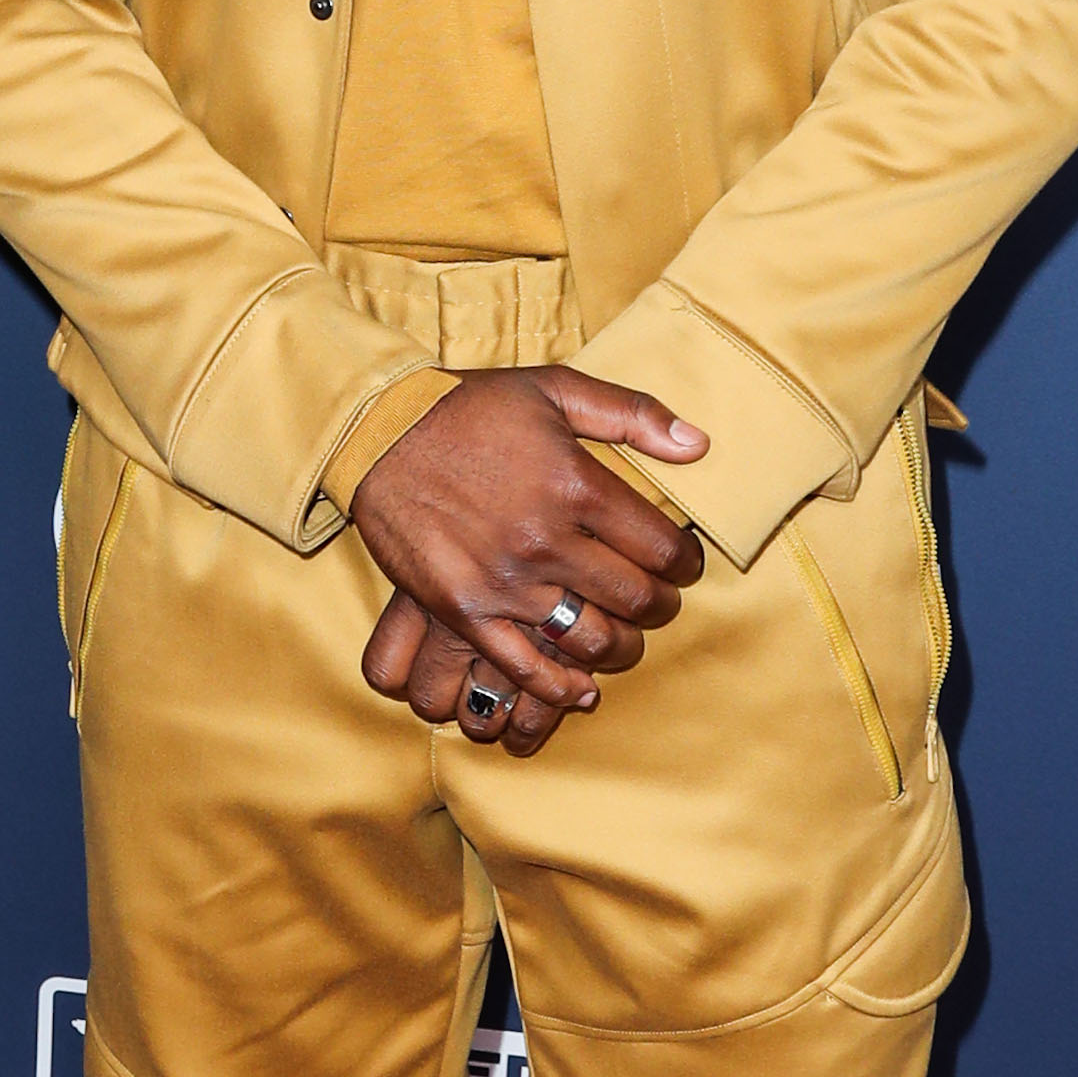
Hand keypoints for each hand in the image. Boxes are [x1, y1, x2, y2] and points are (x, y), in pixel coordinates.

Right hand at [351, 367, 708, 757]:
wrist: (379, 432)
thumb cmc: (469, 407)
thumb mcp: (554, 388)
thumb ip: (631, 413)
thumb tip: (698, 446)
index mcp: (577, 485)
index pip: (661, 546)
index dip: (686, 562)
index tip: (684, 565)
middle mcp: (546, 540)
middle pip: (634, 598)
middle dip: (660, 605)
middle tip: (658, 601)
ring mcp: (504, 582)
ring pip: (589, 639)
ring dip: (619, 647)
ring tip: (621, 636)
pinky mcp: (464, 609)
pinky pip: (523, 666)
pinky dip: (559, 687)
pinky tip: (581, 688)